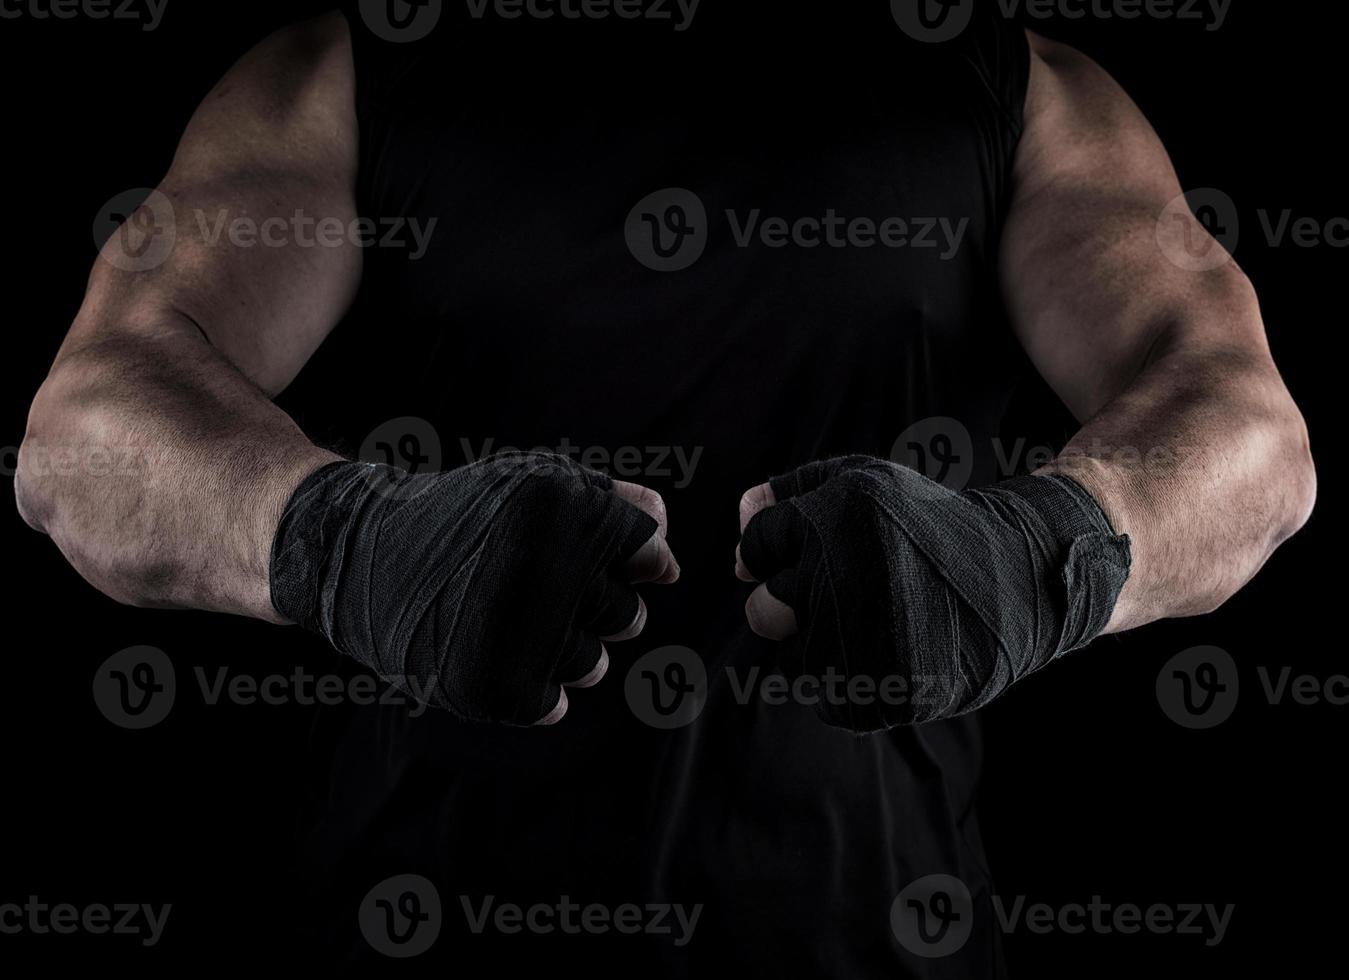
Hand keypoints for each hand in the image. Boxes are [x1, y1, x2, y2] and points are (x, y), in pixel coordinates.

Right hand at [271, 452, 678, 725]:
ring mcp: (517, 632)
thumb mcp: (536, 482)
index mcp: (561, 511)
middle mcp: (544, 569)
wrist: (364, 552)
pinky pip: (554, 704)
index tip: (587, 554)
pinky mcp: (492, 686)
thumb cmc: (465, 514)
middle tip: (538, 586)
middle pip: (630, 615)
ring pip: (594, 662)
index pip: (651, 555)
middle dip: (597, 603)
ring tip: (509, 617)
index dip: (627, 558)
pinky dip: (534, 687)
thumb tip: (670, 557)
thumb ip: (613, 504)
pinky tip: (497, 652)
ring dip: (564, 646)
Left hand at [735, 457, 1129, 730]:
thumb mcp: (866, 482)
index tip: (829, 551)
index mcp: (838, 516)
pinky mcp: (882, 692)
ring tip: (879, 621)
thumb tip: (734, 538)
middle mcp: (846, 574)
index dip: (784, 550)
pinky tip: (894, 652)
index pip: (756, 546)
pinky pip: (827, 699)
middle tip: (852, 592)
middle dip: (793, 602)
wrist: (1020, 578)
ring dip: (821, 644)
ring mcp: (864, 637)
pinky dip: (851, 683)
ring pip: (793, 658)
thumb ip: (791, 493)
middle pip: (763, 609)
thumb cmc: (928, 527)